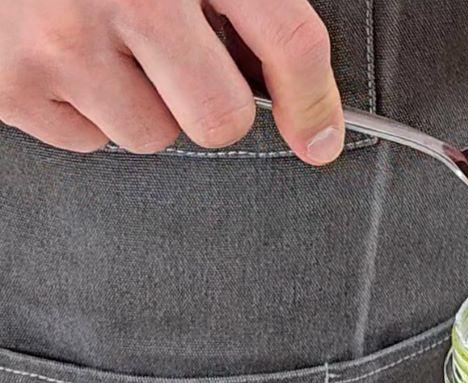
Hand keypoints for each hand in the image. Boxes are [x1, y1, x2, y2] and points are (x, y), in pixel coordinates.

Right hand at [0, 0, 343, 164]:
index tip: (319, 135)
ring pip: (152, 134)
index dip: (314, 100)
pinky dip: (84, 108)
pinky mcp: (9, 83)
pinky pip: (87, 140)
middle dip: (212, 100)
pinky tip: (65, 54)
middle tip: (181, 61)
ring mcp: (61, 42)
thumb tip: (292, 80)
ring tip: (106, 42)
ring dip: (142, 102)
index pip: (289, 40)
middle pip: (220, 117)